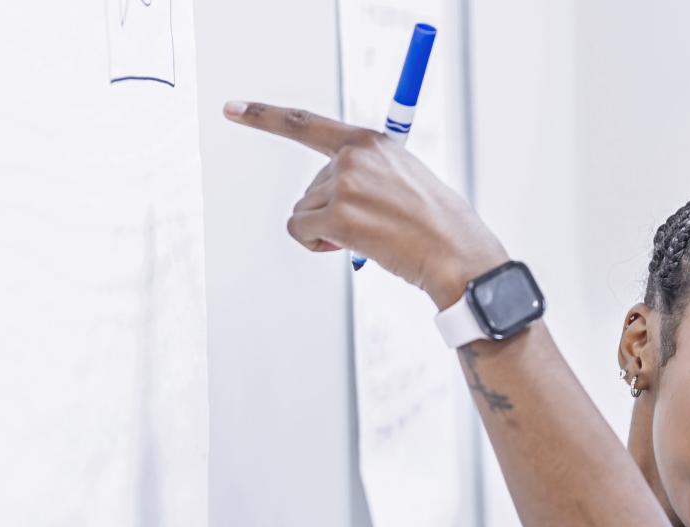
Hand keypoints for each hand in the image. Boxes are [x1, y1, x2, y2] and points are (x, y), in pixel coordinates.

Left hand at [223, 100, 508, 309]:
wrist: (457, 254)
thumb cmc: (438, 227)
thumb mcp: (404, 180)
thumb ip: (367, 175)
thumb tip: (331, 200)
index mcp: (370, 142)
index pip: (306, 124)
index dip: (265, 116)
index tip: (232, 109)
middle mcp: (353, 157)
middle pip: (310, 187)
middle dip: (332, 213)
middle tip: (375, 228)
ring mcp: (344, 184)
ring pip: (305, 211)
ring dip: (328, 231)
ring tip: (372, 237)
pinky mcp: (339, 215)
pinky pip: (300, 230)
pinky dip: (316, 244)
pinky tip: (349, 247)